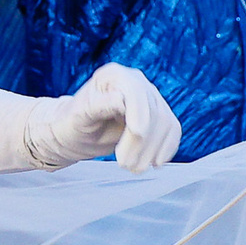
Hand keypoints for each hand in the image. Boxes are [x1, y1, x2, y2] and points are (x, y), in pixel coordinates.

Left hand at [34, 64, 183, 172]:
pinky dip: (167, 147)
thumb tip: (120, 100)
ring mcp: (149, 97)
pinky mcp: (157, 114)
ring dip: (153, 149)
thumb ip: (99, 106)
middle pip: (153, 111)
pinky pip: (172, 129)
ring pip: (165, 122)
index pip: (135, 92)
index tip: (137, 133)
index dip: (139, 113)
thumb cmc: (73, 123)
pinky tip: (156, 162)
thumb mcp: (80, 116)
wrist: (78, 134)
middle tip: (125, 165)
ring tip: (136, 169)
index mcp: (114, 75)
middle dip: (143, 141)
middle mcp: (135, 81)